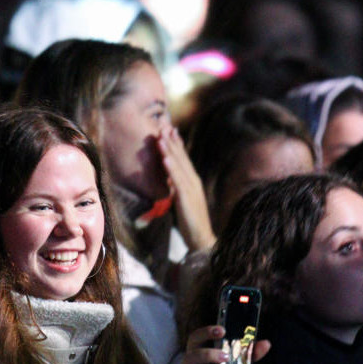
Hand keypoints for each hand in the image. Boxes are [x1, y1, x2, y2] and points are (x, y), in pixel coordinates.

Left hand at [157, 126, 215, 251]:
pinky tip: (165, 158)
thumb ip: (176, 186)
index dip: (176, 143)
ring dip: (170, 150)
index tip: (168, 129)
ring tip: (161, 136)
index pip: (183, 159)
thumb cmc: (190, 221)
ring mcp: (191, 189)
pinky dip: (171, 168)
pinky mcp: (186, 198)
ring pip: (178, 165)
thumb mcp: (181, 199)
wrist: (201, 239)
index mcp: (192, 181)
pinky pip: (177, 180)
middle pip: (181, 158)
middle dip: (172, 141)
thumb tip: (167, 176)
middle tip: (163, 125)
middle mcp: (193, 181)